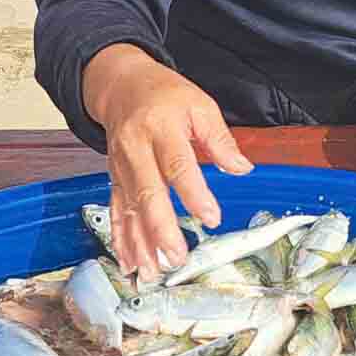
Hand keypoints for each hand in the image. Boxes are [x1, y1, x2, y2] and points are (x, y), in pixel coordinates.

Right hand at [83, 44, 253, 282]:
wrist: (121, 85)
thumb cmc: (163, 94)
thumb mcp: (199, 104)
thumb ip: (220, 139)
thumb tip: (241, 167)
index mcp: (162, 127)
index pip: (178, 164)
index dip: (193, 193)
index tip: (210, 217)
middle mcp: (136, 149)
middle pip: (148, 192)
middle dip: (161, 229)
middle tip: (177, 257)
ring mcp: (121, 166)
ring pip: (129, 208)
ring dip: (139, 243)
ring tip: (153, 271)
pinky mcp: (115, 177)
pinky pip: (116, 211)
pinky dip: (121, 239)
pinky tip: (129, 261)